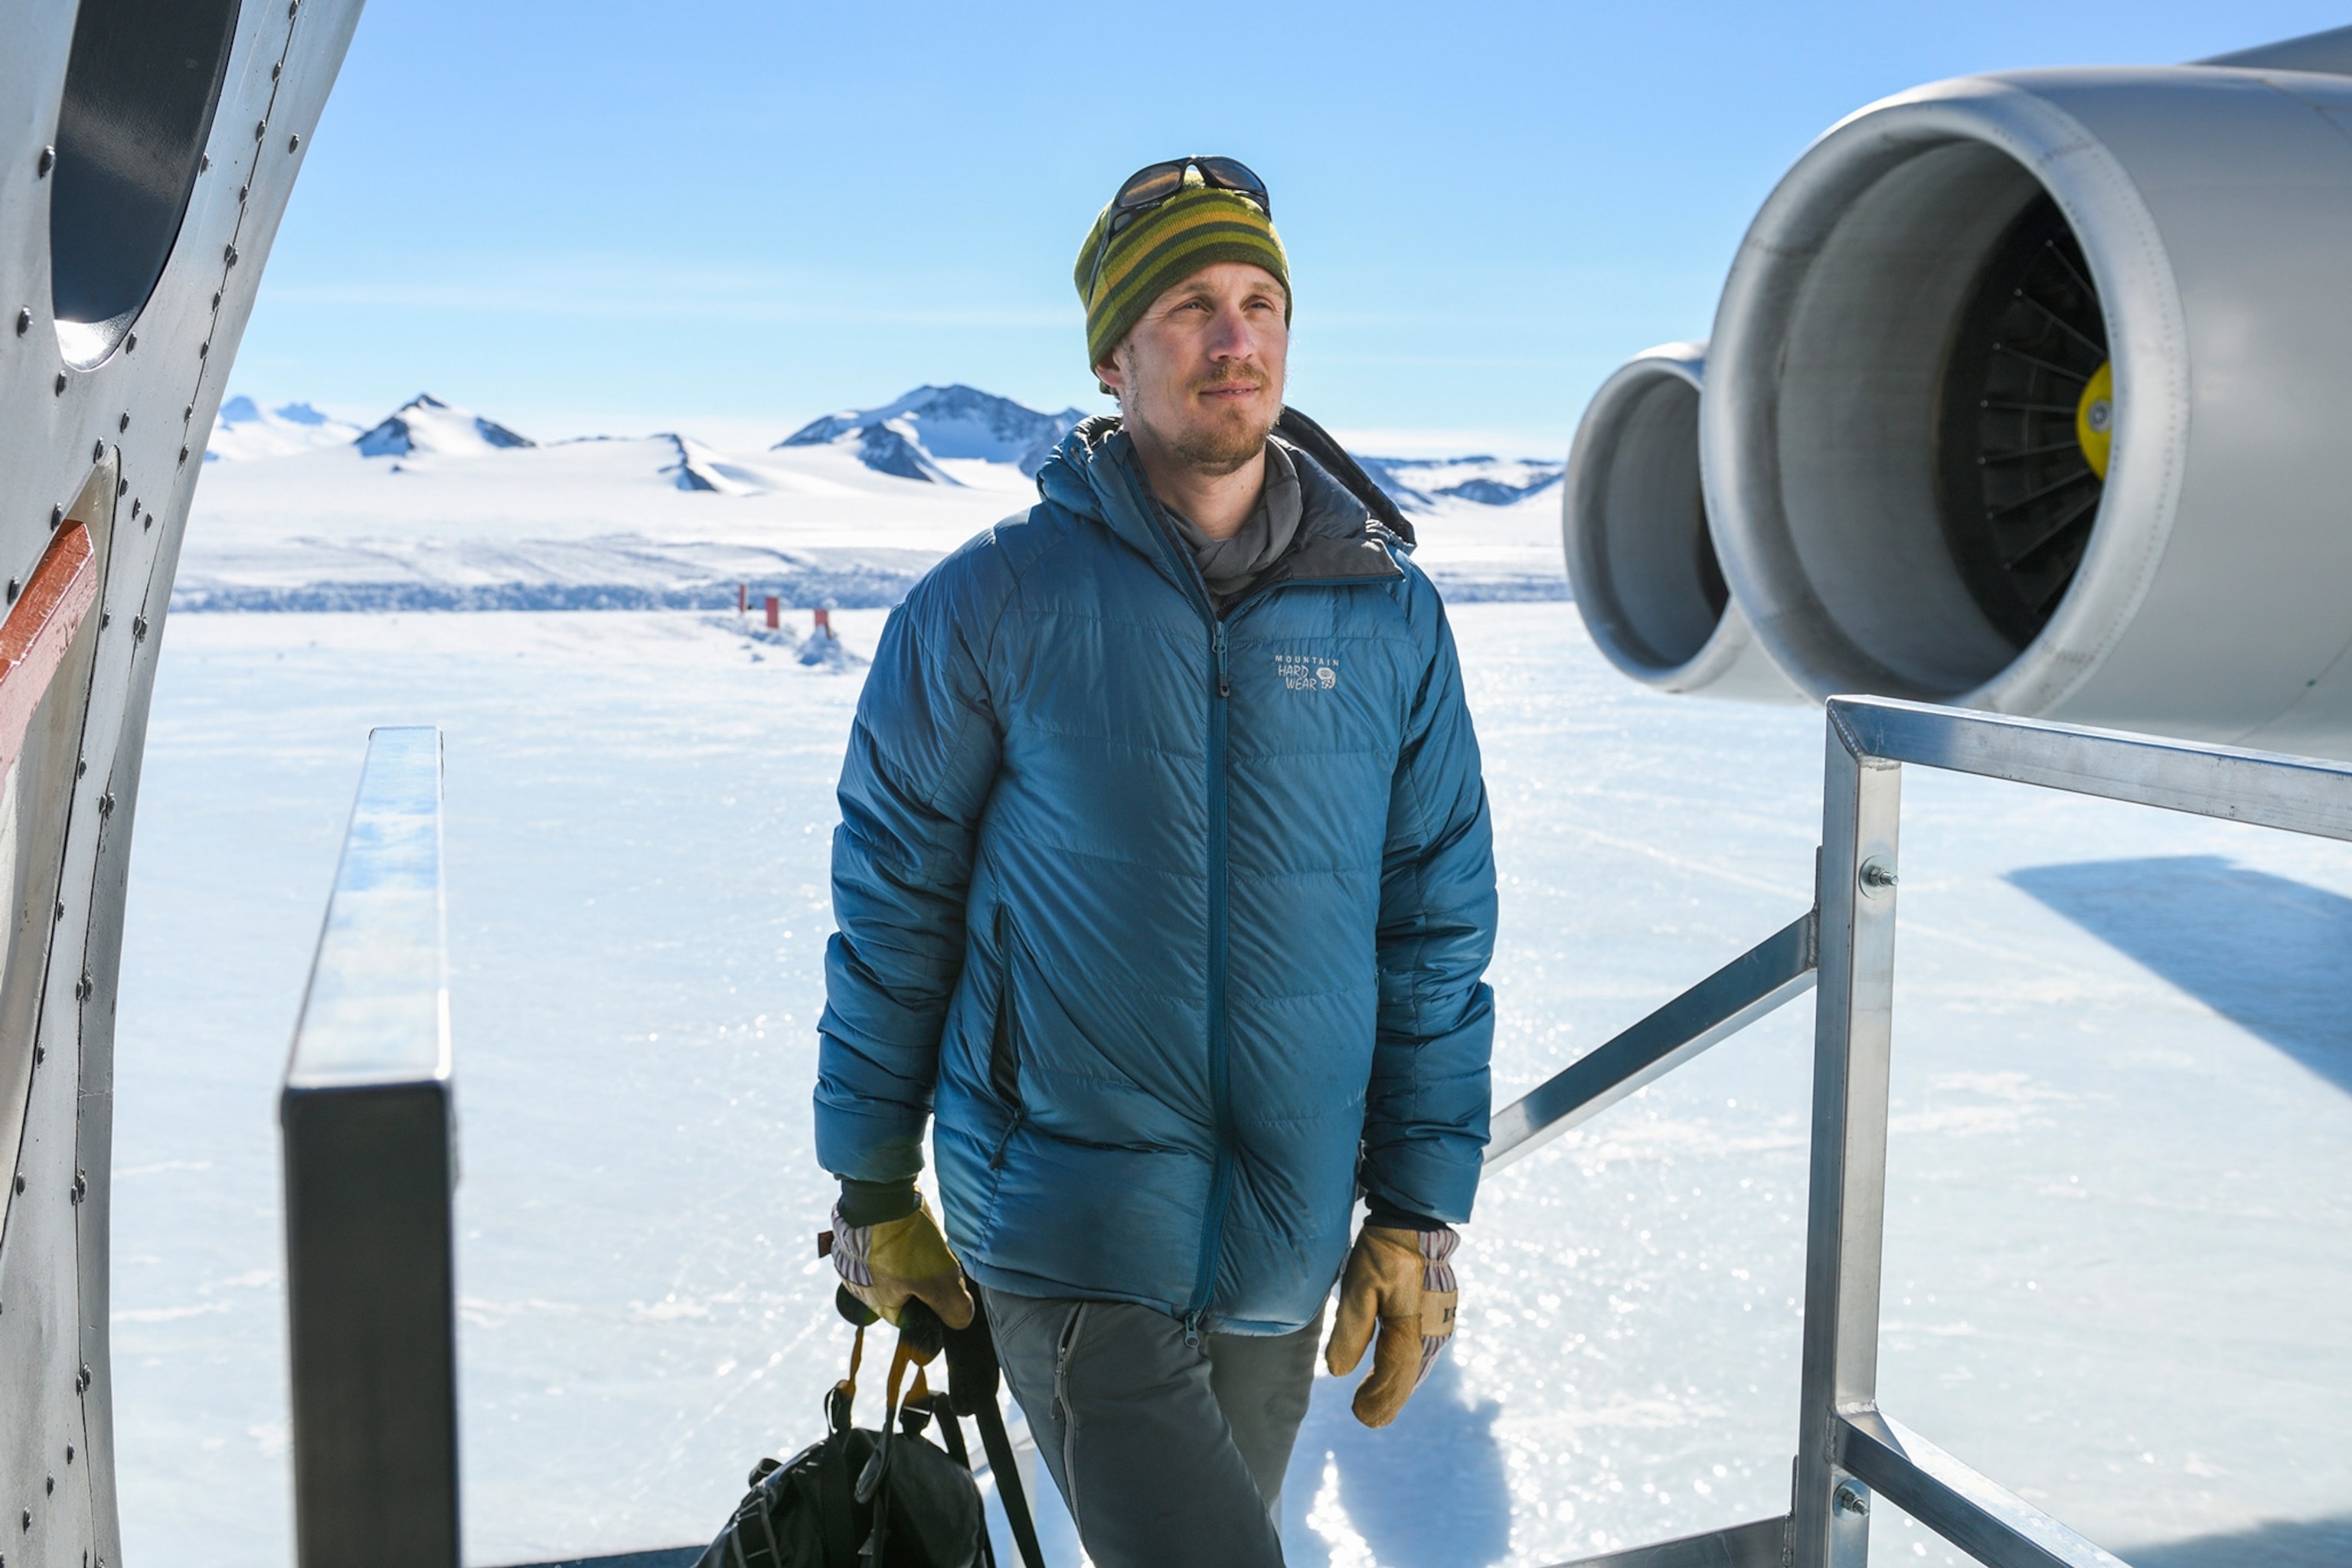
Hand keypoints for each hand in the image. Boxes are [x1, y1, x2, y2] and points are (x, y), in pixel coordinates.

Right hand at [829, 1193, 976, 1332]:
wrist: (879, 1191)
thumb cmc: (906, 1241)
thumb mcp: (941, 1279)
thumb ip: (953, 1307)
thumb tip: (960, 1320)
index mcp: (875, 1302)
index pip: (910, 1315)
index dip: (932, 1301)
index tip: (943, 1280)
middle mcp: (856, 1284)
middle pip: (899, 1290)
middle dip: (919, 1276)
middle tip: (932, 1255)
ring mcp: (850, 1257)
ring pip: (889, 1265)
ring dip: (905, 1254)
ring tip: (917, 1237)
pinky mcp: (851, 1234)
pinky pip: (877, 1243)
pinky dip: (893, 1237)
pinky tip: (905, 1225)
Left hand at [1324, 1223, 1457, 1427]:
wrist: (1414, 1223)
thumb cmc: (1383, 1253)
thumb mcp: (1357, 1288)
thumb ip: (1350, 1331)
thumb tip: (1337, 1373)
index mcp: (1410, 1327)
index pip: (1393, 1374)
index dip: (1378, 1398)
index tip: (1359, 1414)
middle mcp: (1431, 1331)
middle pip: (1409, 1376)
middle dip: (1388, 1399)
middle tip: (1366, 1419)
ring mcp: (1439, 1323)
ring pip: (1418, 1365)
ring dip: (1399, 1387)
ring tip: (1379, 1405)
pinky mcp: (1440, 1313)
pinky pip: (1424, 1351)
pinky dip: (1409, 1368)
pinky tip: (1399, 1373)